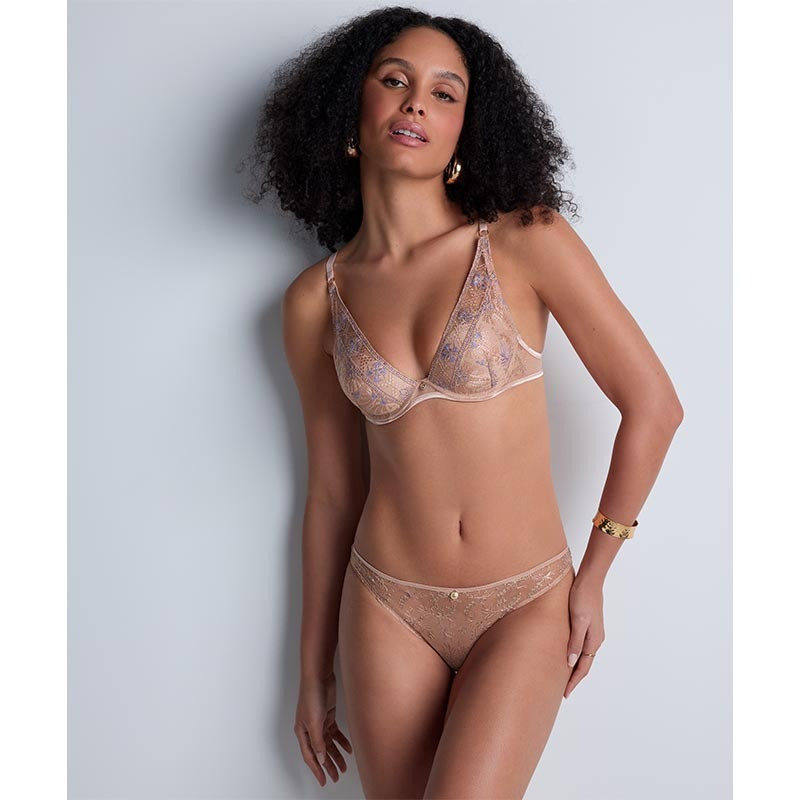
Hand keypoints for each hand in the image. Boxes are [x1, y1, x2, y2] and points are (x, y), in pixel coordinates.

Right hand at [294, 670, 352, 786]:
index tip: (324, 781)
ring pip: (328, 744)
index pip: (310, 756)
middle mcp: (310, 729)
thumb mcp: (314, 722)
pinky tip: (348, 748)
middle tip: (336, 776)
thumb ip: (318, 741)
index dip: (317, 770)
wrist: (319, 676)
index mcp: (302, 732)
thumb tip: (321, 759)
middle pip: (320, 752)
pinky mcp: (328, 715)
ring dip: (336, 755)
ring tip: (344, 766)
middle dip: (328, 765)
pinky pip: (335, 733)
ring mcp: (319, 722)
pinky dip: (341, 741)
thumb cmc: (311, 696)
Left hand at [564, 574, 604, 698]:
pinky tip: (568, 655)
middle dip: (575, 678)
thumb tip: (571, 663)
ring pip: (584, 656)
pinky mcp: (588, 624)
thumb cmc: (582, 598)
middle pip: (585, 664)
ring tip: (563, 676)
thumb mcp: (578, 620)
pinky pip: (582, 646)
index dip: (574, 682)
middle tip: (563, 690)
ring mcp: (593, 632)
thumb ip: (575, 641)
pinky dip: (576, 655)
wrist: (590, 580)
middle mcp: (596, 639)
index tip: (565, 694)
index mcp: (593, 640)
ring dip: (575, 667)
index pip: (583, 668)